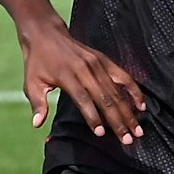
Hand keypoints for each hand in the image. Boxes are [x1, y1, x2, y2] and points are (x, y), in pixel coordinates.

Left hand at [17, 19, 145, 144]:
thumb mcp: (31, 83)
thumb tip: (37, 124)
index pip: (84, 100)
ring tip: (138, 129)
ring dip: (128, 111)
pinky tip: (141, 105)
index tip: (102, 134)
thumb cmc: (38, 62)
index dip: (93, 117)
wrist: (46, 34)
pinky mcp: (104, 60)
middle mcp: (85, 70)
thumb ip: (37, 103)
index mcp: (68, 76)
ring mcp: (97, 64)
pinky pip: (123, 76)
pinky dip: (133, 90)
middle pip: (105, 98)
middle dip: (118, 121)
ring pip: (116, 91)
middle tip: (128, 140)